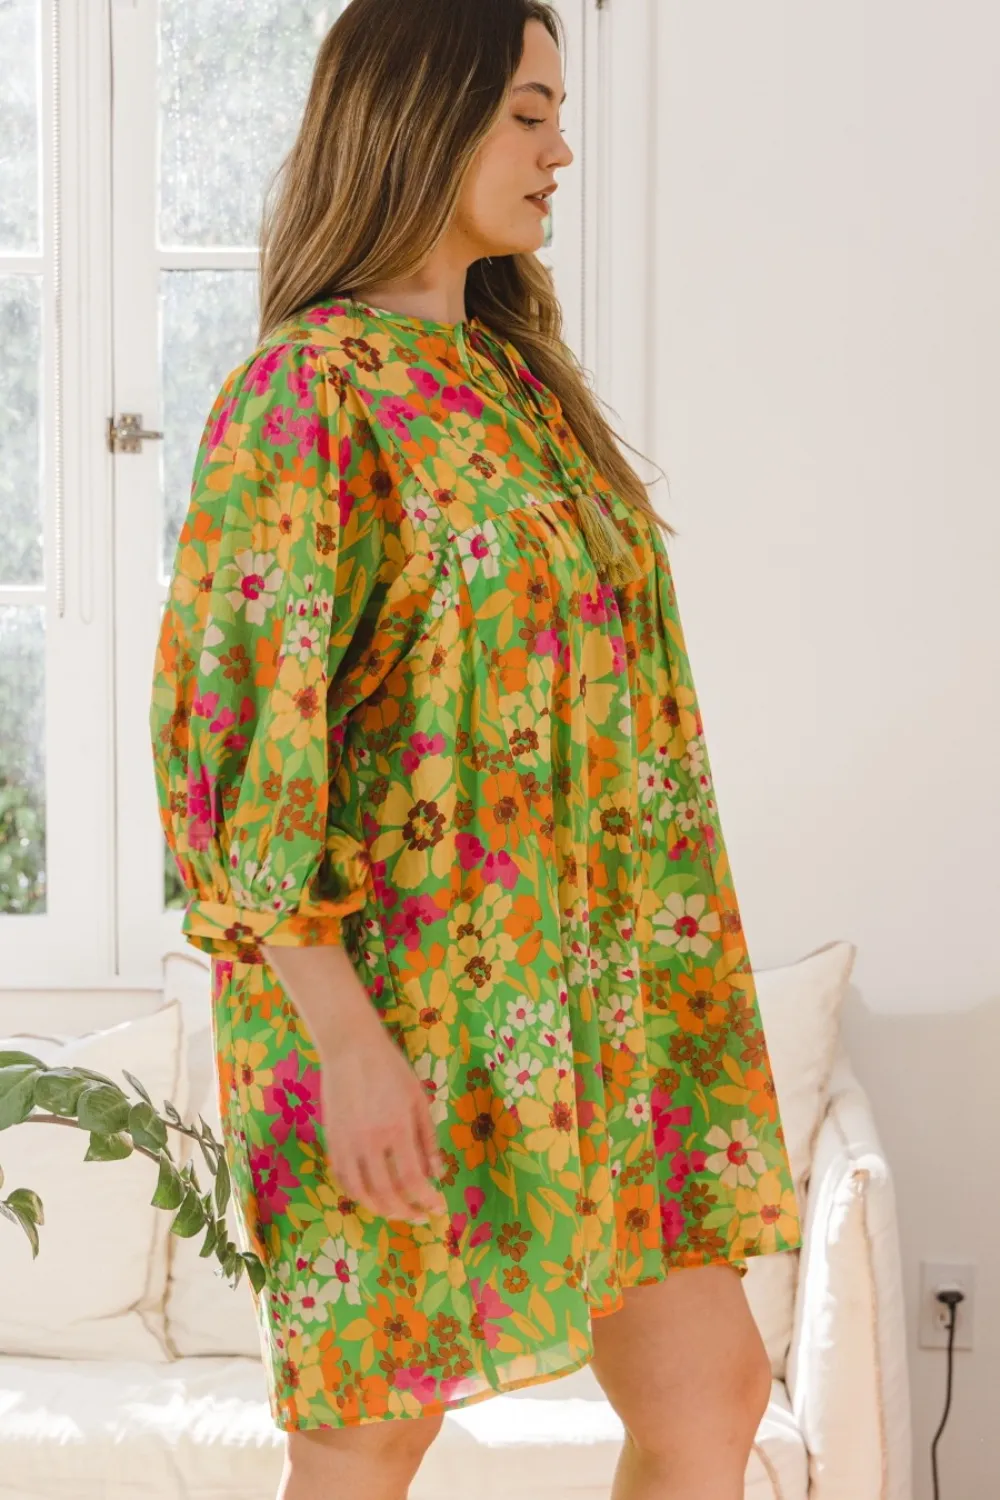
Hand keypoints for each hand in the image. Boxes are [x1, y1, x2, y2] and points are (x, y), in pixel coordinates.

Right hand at [318, 1026, 447, 1223]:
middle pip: (387, 1193)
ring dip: (380, 1210)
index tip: (438, 1208)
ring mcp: (347, 1143)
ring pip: (361, 1192)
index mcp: (397, 1129)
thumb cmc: (391, 1069)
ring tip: (397, 1212)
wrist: (350, 1048)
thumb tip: (437, 1174)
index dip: (427, 1200)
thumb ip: (428, 1139)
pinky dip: (358, 1194)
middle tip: (420, 1216)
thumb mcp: (418, 1099)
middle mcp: (370, 1142)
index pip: (413, 1179)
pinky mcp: (332, 1140)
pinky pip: (343, 1178)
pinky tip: (372, 1196)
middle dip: (406, 1212)